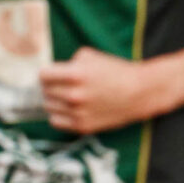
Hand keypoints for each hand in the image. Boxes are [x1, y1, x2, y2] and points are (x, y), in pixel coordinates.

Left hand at [40, 48, 180, 134]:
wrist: (140, 92)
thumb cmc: (116, 71)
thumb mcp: (91, 56)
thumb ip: (68, 62)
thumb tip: (51, 72)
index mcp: (76, 75)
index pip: (43, 76)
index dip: (47, 74)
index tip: (52, 75)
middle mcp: (74, 95)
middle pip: (44, 91)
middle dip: (51, 86)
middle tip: (61, 85)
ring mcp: (78, 113)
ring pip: (48, 106)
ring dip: (54, 100)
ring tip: (67, 96)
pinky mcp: (82, 126)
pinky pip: (55, 121)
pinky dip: (59, 115)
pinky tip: (68, 109)